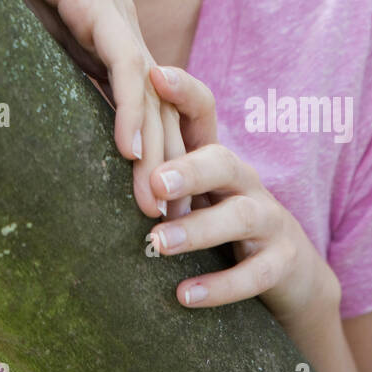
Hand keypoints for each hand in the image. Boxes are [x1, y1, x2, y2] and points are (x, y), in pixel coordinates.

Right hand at [0, 0, 187, 219]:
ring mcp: (114, 17)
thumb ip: (17, 57)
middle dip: (163, 171)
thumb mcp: (10, 20)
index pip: (134, 108)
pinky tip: (133, 152)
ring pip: (149, 98)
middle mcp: (120, 30)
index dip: (144, 157)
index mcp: (101, 38)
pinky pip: (122, 67)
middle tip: (168, 228)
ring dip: (155, 156)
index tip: (143, 206)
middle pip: (155, 112)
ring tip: (156, 208)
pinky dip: (131, 110)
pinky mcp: (96, 4)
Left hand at [145, 65, 340, 326]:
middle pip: (222, 162)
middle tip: (154, 182)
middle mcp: (245, 182)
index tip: (153, 75)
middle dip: (189, 169)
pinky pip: (254, 274)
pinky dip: (219, 286)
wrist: (290, 273)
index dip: (183, 92)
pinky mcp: (282, 263)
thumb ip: (156, 171)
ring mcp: (269, 221)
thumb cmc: (221, 223)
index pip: (205, 113)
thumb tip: (82, 146)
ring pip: (239, 217)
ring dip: (197, 230)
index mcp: (218, 160)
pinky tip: (183, 295)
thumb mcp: (195, 194)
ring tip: (159, 242)